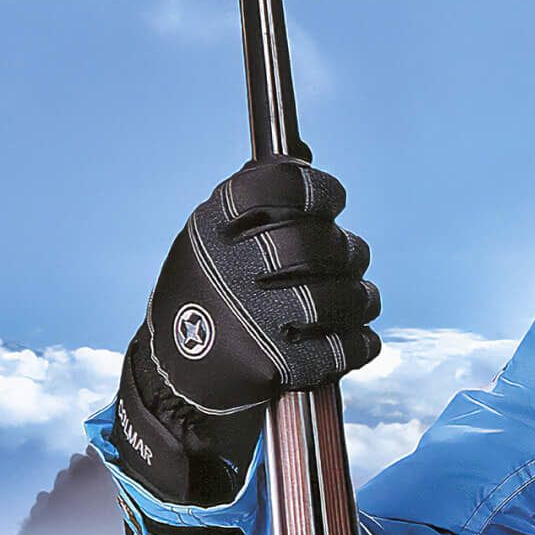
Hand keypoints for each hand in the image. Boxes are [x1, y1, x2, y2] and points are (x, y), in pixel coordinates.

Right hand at [108, 158, 380, 504]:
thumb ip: (251, 204)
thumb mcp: (207, 242)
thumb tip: (303, 158)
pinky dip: (360, 343)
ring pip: (331, 298)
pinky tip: (362, 337)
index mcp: (209, 231)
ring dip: (360, 296)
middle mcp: (226, 273)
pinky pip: (336, 351)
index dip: (316, 189)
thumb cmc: (204, 295)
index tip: (334, 200)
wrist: (172, 376)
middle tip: (351, 255)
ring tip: (363, 297)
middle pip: (309, 244)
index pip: (273, 188)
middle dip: (345, 248)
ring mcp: (248, 322)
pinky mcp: (270, 368)